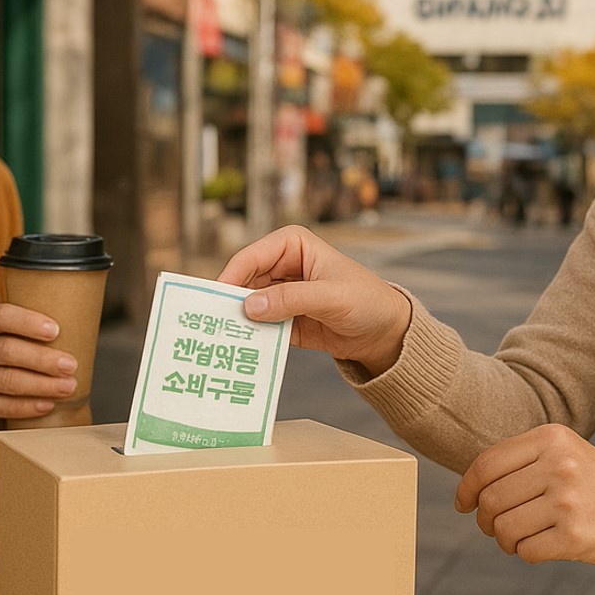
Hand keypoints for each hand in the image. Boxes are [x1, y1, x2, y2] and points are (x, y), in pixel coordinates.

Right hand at [0, 304, 76, 420]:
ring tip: (69, 386)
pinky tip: (48, 403)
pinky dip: (29, 406)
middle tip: (71, 364)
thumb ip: (15, 325)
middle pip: (8, 352)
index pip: (1, 317)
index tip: (55, 330)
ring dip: (42, 385)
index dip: (29, 322)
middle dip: (43, 360)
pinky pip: (3, 406)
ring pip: (8, 382)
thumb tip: (72, 326)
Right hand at [219, 225, 412, 374]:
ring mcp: (280, 293)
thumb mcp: (332, 297)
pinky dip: (248, 336)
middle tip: (209, 323)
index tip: (214, 299)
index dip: (231, 276)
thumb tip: (249, 306)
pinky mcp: (282, 319)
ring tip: (217, 339)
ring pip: (247, 305)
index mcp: (292, 244)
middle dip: (228, 301)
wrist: (385, 332)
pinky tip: (236, 350)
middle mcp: (281, 266)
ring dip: (235, 321)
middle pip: (243, 281)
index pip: (251, 257)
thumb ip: (292, 299)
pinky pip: (258, 326)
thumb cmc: (367, 301)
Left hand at [455, 424, 594, 567]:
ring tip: (516, 538)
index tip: (462, 503)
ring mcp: (567, 501)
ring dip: (503, 539)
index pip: (488, 463)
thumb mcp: (566, 453)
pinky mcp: (574, 536)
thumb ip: (523, 460)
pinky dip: (525, 553)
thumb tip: (470, 486)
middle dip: (484, 518)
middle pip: (492, 499)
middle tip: (492, 526)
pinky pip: (525, 551)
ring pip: (504, 528)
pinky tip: (539, 545)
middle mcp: (560, 465)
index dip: (467, 487)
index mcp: (553, 437)